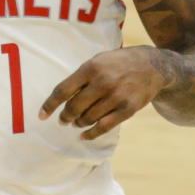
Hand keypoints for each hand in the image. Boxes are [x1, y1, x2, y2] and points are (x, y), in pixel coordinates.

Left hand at [39, 46, 168, 139]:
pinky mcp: (127, 109)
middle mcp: (103, 82)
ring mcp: (116, 96)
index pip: (63, 90)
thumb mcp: (99, 60)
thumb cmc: (120, 63)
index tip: (42, 115)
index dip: (50, 105)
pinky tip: (84, 135)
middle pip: (74, 107)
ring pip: (87, 118)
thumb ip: (82, 76)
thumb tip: (62, 98)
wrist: (153, 66)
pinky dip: (90, 133)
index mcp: (92, 67)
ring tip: (76, 122)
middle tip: (63, 120)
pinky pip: (103, 127)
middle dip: (65, 117)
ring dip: (78, 123)